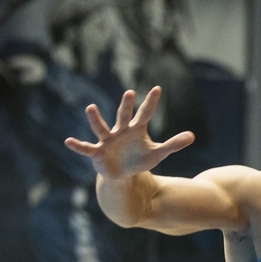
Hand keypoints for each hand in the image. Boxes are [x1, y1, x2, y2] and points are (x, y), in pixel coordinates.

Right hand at [63, 86, 194, 179]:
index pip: (145, 113)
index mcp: (135, 129)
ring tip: (90, 108)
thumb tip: (192, 136)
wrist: (122, 173)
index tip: (157, 88)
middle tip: (129, 92)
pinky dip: (78, 146)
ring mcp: (108, 141)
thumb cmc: (139, 158)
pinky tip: (68, 142)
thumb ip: (173, 144)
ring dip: (96, 119)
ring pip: (101, 128)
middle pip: (123, 116)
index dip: (151, 102)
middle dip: (126, 106)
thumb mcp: (158, 153)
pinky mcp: (98, 153)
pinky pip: (87, 148)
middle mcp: (120, 131)